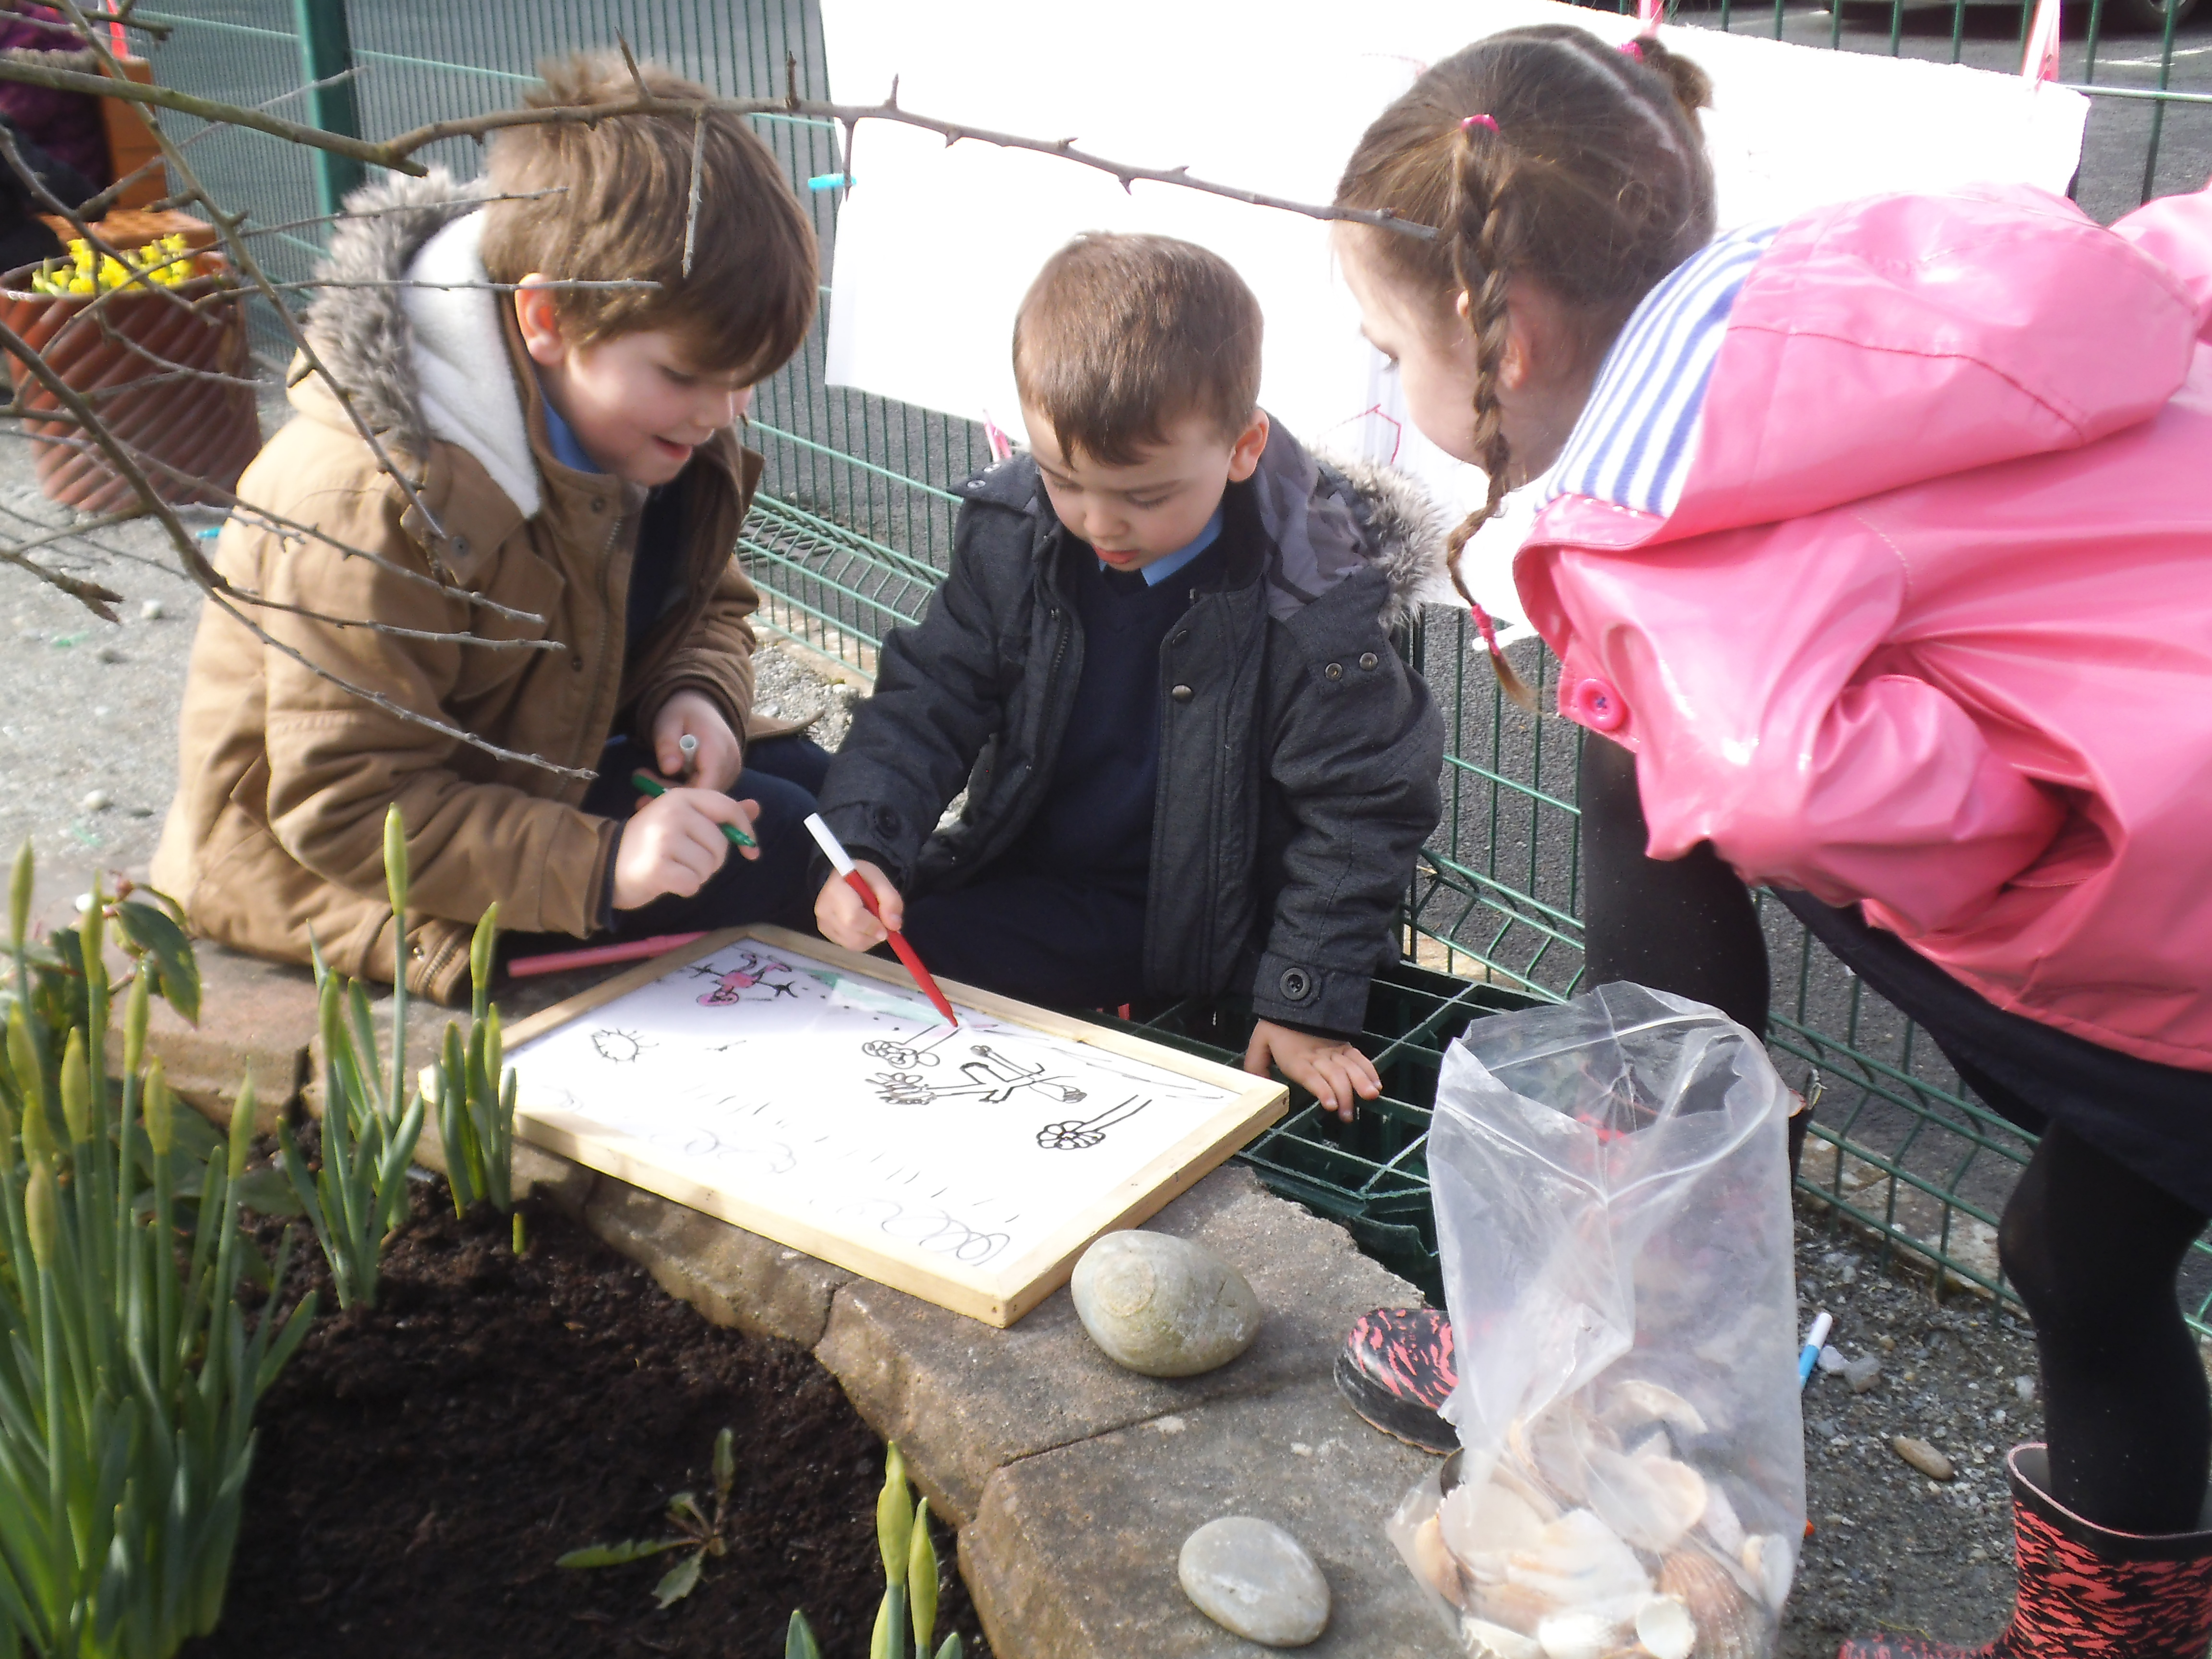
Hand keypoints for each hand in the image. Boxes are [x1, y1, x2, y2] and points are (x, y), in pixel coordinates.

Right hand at [611, 788, 759, 910]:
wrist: (607, 865)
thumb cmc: (651, 844)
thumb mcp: (684, 821)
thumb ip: (719, 814)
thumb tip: (756, 806)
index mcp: (680, 796)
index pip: (727, 807)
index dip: (745, 830)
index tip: (751, 851)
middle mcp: (672, 812)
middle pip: (720, 844)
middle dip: (711, 860)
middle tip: (686, 860)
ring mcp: (664, 838)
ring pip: (708, 866)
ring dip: (698, 875)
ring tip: (675, 868)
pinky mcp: (658, 866)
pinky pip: (694, 883)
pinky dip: (685, 888)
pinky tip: (668, 881)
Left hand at [649, 690, 741, 790]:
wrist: (701, 704)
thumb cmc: (682, 712)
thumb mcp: (667, 722)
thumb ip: (667, 744)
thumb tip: (669, 769)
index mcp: (718, 749)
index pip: (707, 785)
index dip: (683, 795)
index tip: (653, 794)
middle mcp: (731, 763)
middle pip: (704, 792)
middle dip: (674, 794)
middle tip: (641, 791)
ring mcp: (730, 771)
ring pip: (704, 793)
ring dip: (677, 791)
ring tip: (647, 780)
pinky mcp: (726, 776)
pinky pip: (706, 789)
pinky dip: (685, 788)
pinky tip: (665, 780)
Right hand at [816, 859, 902, 950]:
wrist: (843, 881)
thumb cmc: (861, 878)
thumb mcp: (880, 880)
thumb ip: (891, 900)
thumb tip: (894, 926)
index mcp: (835, 889)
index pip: (852, 918)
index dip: (872, 927)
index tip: (886, 929)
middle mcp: (824, 908)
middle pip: (853, 935)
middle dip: (874, 934)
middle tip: (882, 923)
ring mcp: (823, 922)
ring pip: (853, 944)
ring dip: (870, 938)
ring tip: (873, 921)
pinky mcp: (826, 933)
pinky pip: (849, 945)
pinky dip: (862, 940)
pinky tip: (864, 926)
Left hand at [1242, 1019, 1380, 1122]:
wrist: (1292, 999)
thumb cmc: (1276, 1027)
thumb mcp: (1259, 1044)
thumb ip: (1256, 1066)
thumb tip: (1259, 1086)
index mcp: (1297, 1059)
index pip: (1312, 1076)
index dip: (1323, 1090)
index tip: (1332, 1105)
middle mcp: (1318, 1056)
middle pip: (1334, 1076)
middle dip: (1344, 1096)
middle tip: (1348, 1116)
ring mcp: (1333, 1050)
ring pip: (1350, 1067)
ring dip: (1361, 1083)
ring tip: (1370, 1097)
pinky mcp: (1343, 1045)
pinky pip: (1359, 1058)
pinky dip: (1369, 1070)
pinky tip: (1376, 1084)